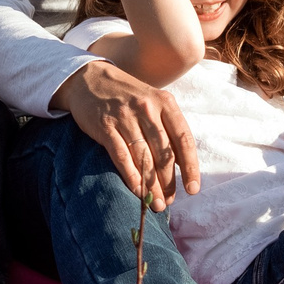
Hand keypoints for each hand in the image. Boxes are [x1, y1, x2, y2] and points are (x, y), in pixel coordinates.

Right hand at [54, 58, 199, 210]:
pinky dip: (130, 175)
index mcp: (165, 103)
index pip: (184, 139)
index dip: (190, 167)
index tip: (192, 189)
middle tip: (169, 201)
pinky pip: (121, 155)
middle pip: (163, 152)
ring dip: (151, 184)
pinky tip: (137, 191)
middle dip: (168, 181)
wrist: (90, 79)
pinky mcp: (104, 126)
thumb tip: (183, 166)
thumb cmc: (128, 97)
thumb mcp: (153, 103)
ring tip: (156, 204)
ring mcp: (125, 116)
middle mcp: (147, 108)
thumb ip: (168, 129)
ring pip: (143, 156)